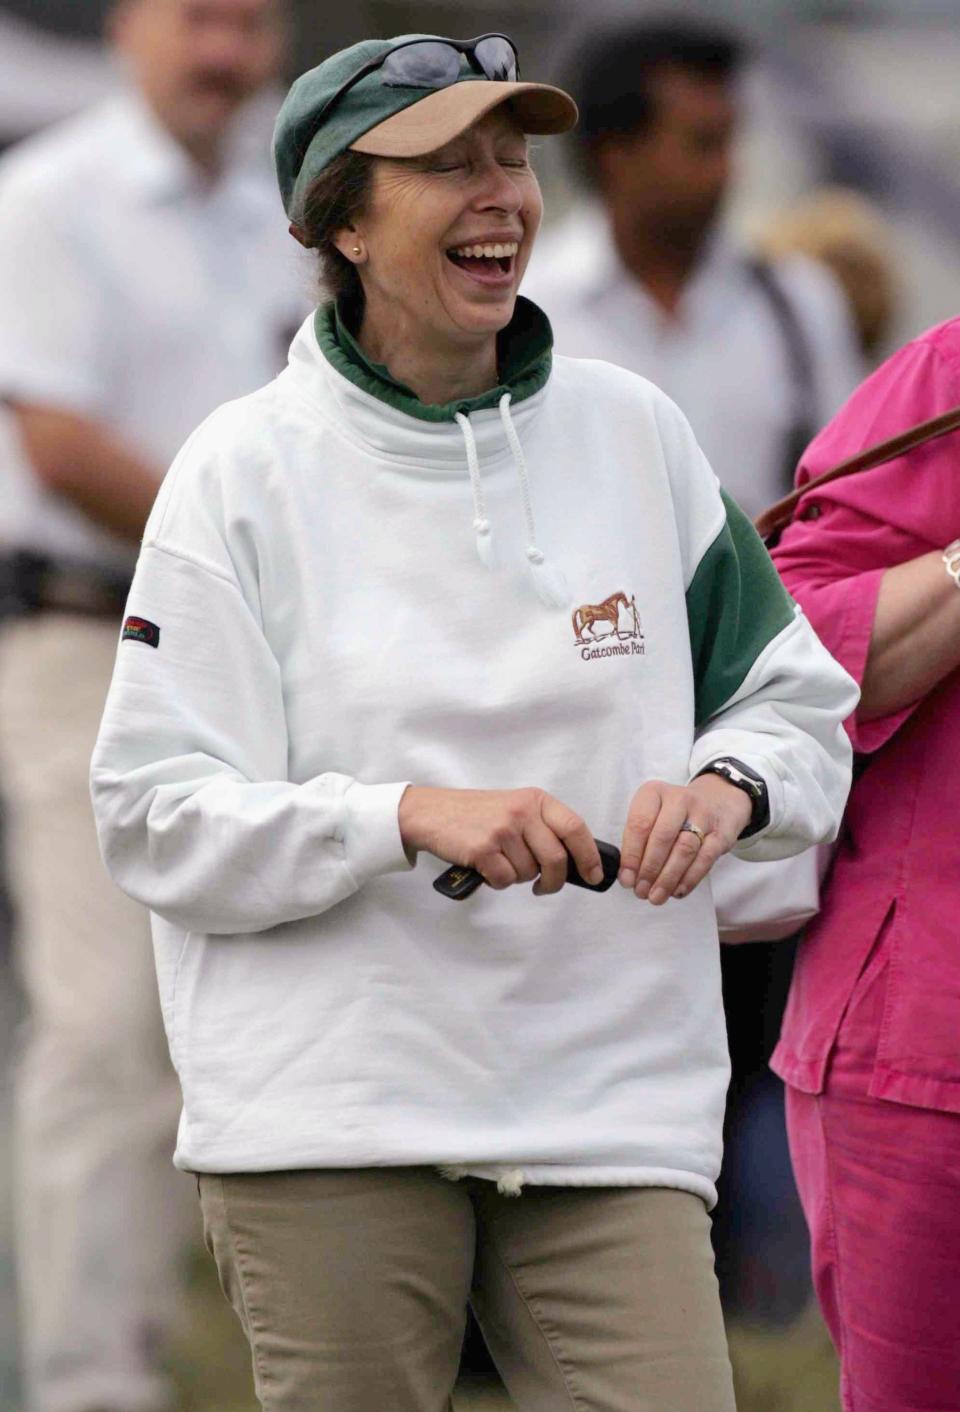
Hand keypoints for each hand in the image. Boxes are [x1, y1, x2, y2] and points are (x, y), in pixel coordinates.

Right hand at [399, 786, 602, 894]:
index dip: (588, 855)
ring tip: (500, 861)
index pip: (575, 827)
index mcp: (535, 800)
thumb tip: (575, 863)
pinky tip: (486, 867)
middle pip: (556, 858)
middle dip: (554, 880)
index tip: (594, 874)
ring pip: (528, 873)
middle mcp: (521, 811)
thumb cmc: (476, 814)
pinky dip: (497, 881)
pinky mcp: (482, 848)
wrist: (431, 812)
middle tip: (545, 887)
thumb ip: (543, 828)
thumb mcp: (515, 808)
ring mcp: (502, 829)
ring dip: (517, 877)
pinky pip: (505, 880)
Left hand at [618, 775, 752, 904]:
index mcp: (654, 793)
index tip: (626, 879)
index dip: (631, 856)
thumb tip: (628, 876)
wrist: (719, 801)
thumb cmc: (676, 814)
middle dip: (649, 869)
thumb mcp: (654, 815)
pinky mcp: (721, 833)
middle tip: (640, 891)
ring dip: (667, 878)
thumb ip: (639, 840)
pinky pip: (705, 859)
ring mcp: (703, 814)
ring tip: (656, 896)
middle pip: (662, 837)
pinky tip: (677, 891)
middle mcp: (679, 799)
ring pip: (684, 849)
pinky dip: (689, 879)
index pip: (639, 824)